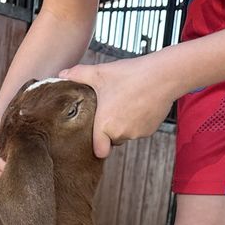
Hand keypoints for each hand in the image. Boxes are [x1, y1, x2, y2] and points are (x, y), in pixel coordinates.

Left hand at [59, 52, 185, 157]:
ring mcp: (136, 134)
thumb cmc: (129, 74)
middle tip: (112, 108)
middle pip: (112, 139)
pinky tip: (139, 104)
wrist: (163, 75)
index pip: (99, 151)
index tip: (96, 136)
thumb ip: (78, 75)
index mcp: (105, 126)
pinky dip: (138, 121)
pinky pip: (139, 130)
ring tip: (126, 102)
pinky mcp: (149, 130)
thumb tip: (61, 73)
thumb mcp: (100, 73)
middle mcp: (120, 134)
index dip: (97, 145)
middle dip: (110, 128)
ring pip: (126, 134)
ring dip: (124, 124)